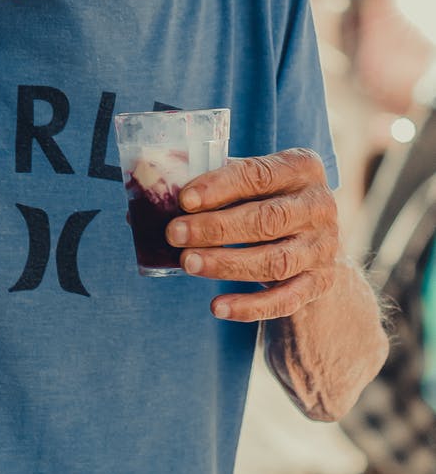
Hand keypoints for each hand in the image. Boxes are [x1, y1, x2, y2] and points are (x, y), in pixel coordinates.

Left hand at [166, 149, 338, 321]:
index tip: (184, 199)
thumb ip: (208, 184)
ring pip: (275, 260)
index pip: (258, 174)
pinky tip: (217, 306)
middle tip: (174, 234)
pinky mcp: (320, 282)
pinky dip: (250, 306)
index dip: (219, 187)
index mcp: (302, 167)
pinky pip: (285, 299)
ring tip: (188, 264)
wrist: (313, 241)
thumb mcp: (248, 182)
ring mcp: (324, 246)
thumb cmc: (265, 201)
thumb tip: (149, 197)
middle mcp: (319, 205)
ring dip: (226, 264)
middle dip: (216, 228)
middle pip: (267, 219)